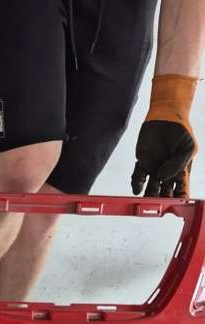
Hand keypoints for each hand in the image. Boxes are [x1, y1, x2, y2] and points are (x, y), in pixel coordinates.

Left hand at [131, 74, 197, 198]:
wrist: (166, 116)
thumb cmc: (181, 131)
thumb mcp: (188, 148)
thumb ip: (178, 164)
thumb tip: (163, 177)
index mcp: (181, 171)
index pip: (181, 190)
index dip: (179, 200)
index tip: (176, 207)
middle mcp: (167, 173)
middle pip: (164, 193)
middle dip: (162, 201)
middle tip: (158, 206)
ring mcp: (154, 168)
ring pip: (150, 187)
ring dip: (148, 195)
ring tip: (146, 200)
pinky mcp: (142, 162)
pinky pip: (137, 176)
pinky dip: (136, 183)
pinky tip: (136, 188)